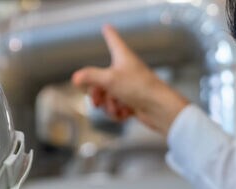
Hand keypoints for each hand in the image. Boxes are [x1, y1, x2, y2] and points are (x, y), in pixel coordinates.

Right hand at [71, 25, 190, 134]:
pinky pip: (116, 107)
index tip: (107, 27)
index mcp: (123, 57)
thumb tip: (75, 78)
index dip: (109, 33)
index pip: (113, 40)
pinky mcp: (132, 102)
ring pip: (107, 95)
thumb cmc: (140, 88)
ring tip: (117, 108)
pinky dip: (118, 112)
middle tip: (96, 100)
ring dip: (109, 105)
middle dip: (97, 92)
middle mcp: (126, 70)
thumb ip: (90, 77)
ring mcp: (129, 87)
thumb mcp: (109, 80)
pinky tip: (126, 114)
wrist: (159, 109)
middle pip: (101, 77)